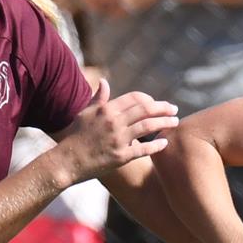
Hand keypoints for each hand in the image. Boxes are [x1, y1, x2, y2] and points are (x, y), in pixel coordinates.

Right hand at [49, 78, 178, 183]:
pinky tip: (165, 143)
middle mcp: (113, 122)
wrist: (67, 161)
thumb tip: (104, 81)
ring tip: (175, 122)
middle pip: (146, 110)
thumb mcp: (85, 113)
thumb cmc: (75, 136)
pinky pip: (143, 149)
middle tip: (175, 110)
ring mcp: (118, 139)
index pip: (135, 98)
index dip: (150, 99)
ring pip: (148, 127)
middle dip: (163, 108)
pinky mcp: (120, 156)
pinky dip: (156, 146)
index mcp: (106, 109)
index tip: (159, 103)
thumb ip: (98, 98)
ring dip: (165, 123)